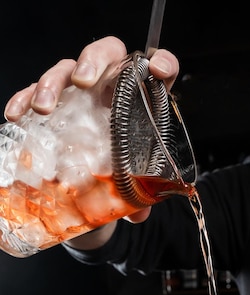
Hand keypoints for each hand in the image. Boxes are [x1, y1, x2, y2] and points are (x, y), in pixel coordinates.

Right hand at [4, 36, 179, 230]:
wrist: (97, 176)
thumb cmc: (122, 166)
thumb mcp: (134, 178)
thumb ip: (140, 191)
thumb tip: (138, 215)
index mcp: (142, 96)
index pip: (159, 68)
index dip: (163, 63)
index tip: (158, 71)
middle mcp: (111, 84)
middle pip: (106, 53)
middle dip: (94, 60)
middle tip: (85, 80)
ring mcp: (80, 89)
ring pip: (66, 69)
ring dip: (52, 83)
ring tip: (44, 107)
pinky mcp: (54, 101)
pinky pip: (34, 90)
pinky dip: (23, 98)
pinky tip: (16, 114)